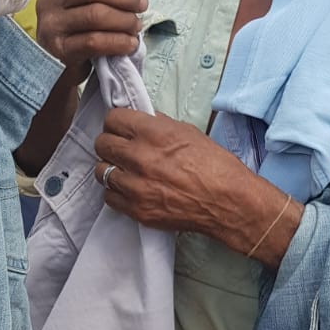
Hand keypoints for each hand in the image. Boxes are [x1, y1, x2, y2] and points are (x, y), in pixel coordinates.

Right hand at [36, 0, 148, 78]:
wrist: (58, 61)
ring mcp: (51, 24)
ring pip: (95, 14)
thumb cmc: (81, 23)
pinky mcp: (58, 49)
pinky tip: (129, 44)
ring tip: (136, 26)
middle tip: (142, 5)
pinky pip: (94, 42)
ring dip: (125, 20)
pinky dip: (118, 42)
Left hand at [93, 109, 301, 263]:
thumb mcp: (189, 133)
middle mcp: (140, 157)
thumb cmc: (215, 166)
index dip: (116, 122)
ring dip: (111, 169)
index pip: (113, 119)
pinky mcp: (136, 209)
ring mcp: (136, 186)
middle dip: (110, 143)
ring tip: (125, 170)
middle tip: (120, 148)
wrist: (228, 202)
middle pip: (102, 144)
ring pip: (101, 171)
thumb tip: (143, 120)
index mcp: (154, 133)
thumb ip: (160, 125)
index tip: (120, 127)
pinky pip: (109, 196)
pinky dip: (117, 192)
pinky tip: (130, 189)